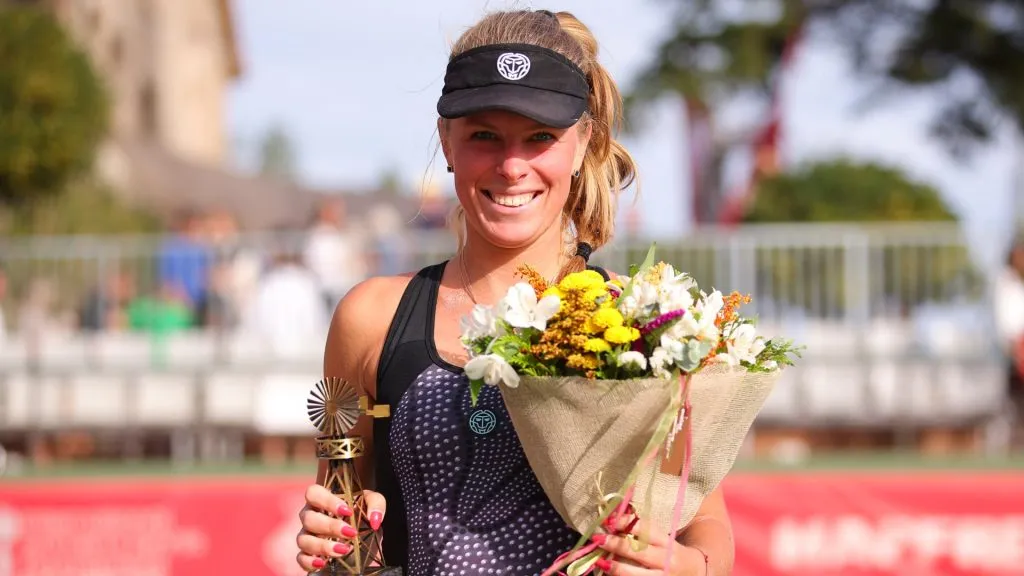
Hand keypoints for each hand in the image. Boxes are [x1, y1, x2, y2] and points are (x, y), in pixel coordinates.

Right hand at [295, 484, 386, 572]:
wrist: (365, 541)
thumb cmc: (363, 517)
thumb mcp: (373, 505)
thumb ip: (376, 504)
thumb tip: (374, 519)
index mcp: (323, 500)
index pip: (313, 493)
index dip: (327, 501)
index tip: (347, 511)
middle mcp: (311, 516)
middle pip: (308, 518)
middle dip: (330, 526)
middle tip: (351, 533)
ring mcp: (307, 536)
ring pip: (303, 539)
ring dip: (322, 546)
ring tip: (343, 550)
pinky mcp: (308, 555)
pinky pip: (301, 558)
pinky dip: (309, 562)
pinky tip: (323, 563)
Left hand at [591, 528, 707, 575]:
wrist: (696, 573)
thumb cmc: (672, 553)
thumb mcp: (663, 539)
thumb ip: (642, 529)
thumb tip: (614, 514)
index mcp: (666, 543)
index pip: (646, 529)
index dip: (625, 523)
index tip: (609, 519)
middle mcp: (665, 560)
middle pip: (639, 551)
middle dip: (617, 544)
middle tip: (598, 538)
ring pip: (637, 574)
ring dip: (617, 567)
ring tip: (601, 561)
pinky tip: (608, 575)